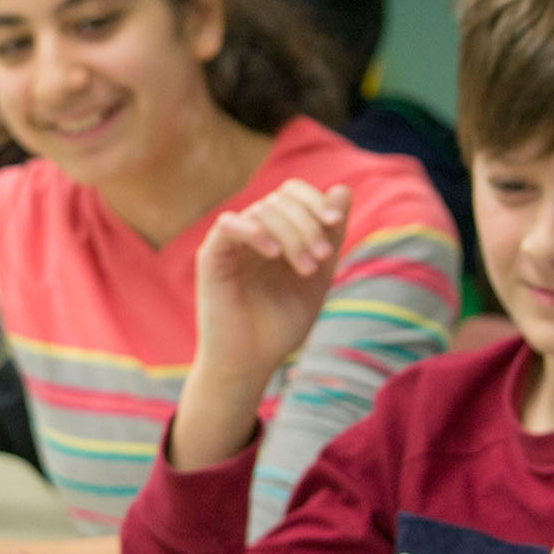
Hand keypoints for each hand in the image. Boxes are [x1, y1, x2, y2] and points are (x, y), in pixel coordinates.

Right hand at [194, 180, 350, 381]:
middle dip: (308, 225)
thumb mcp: (318, 276)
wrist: (250, 363)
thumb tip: (342, 189)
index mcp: (275, 234)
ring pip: (261, 210)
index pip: (292, 194)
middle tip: (321, 259)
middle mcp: (251, 234)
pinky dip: (255, 232)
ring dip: (292, 235)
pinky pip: (229, 225)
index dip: (314, 201)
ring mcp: (230, 244)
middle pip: (280, 199)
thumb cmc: (280, 326)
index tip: (335, 225)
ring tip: (306, 269)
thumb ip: (330, 235)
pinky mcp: (211, 258)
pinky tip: (273, 255)